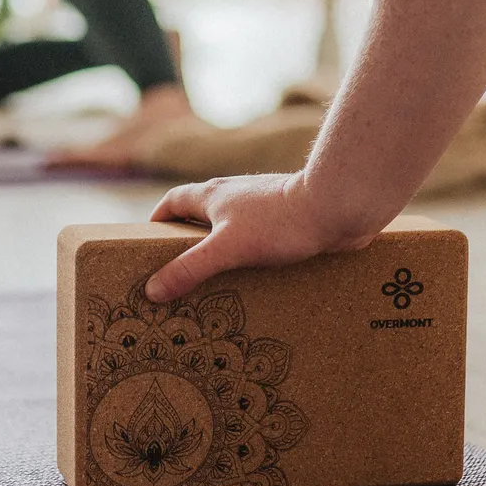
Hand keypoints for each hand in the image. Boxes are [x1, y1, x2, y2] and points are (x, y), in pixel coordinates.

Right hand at [145, 171, 375, 303]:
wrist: (338, 207)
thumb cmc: (280, 221)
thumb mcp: (226, 248)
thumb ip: (189, 269)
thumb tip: (152, 289)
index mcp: (214, 195)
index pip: (174, 201)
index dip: (158, 220)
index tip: (147, 245)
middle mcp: (236, 197)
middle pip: (202, 217)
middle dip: (190, 243)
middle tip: (180, 276)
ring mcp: (263, 208)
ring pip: (234, 231)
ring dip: (224, 254)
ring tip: (218, 289)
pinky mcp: (287, 222)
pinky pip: (262, 242)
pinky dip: (253, 260)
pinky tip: (259, 285)